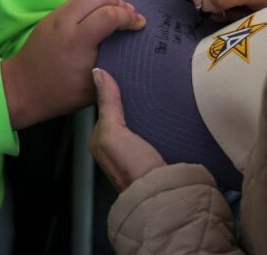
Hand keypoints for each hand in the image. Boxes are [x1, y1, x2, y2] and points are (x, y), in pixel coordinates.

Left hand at [0, 0, 144, 129]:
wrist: (22, 88)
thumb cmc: (59, 94)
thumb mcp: (91, 89)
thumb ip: (113, 67)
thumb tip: (132, 51)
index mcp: (77, 43)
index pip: (109, 15)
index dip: (129, 17)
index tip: (140, 25)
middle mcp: (66, 23)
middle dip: (119, 3)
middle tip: (130, 17)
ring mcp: (56, 16)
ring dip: (106, 1)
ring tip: (117, 15)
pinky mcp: (50, 16)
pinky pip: (77, 0)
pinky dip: (93, 4)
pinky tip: (99, 18)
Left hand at [89, 67, 164, 191]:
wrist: (161, 193)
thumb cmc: (132, 170)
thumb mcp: (113, 132)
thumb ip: (107, 104)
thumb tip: (99, 74)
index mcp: (99, 141)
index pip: (105, 107)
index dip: (113, 90)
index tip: (124, 73)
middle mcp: (115, 147)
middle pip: (123, 114)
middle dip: (132, 101)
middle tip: (144, 83)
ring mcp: (135, 151)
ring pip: (140, 122)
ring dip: (149, 112)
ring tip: (158, 96)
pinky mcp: (154, 154)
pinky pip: (155, 131)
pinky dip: (160, 123)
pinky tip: (167, 117)